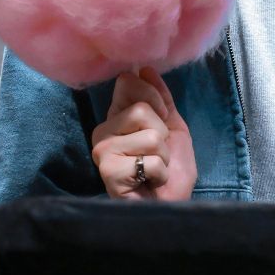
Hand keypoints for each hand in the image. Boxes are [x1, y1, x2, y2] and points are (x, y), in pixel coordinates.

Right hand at [92, 66, 196, 200]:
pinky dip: (159, 173)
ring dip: (163, 156)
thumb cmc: (169, 170)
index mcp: (117, 115)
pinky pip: (149, 160)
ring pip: (149, 135)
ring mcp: (102, 151)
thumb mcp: (172, 126)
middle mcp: (103, 130)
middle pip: (142, 109)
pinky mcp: (107, 171)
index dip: (154, 98)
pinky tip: (148, 182)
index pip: (129, 82)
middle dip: (162, 134)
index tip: (161, 120)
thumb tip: (145, 68)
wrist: (170, 206)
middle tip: (157, 153)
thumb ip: (161, 97)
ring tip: (153, 169)